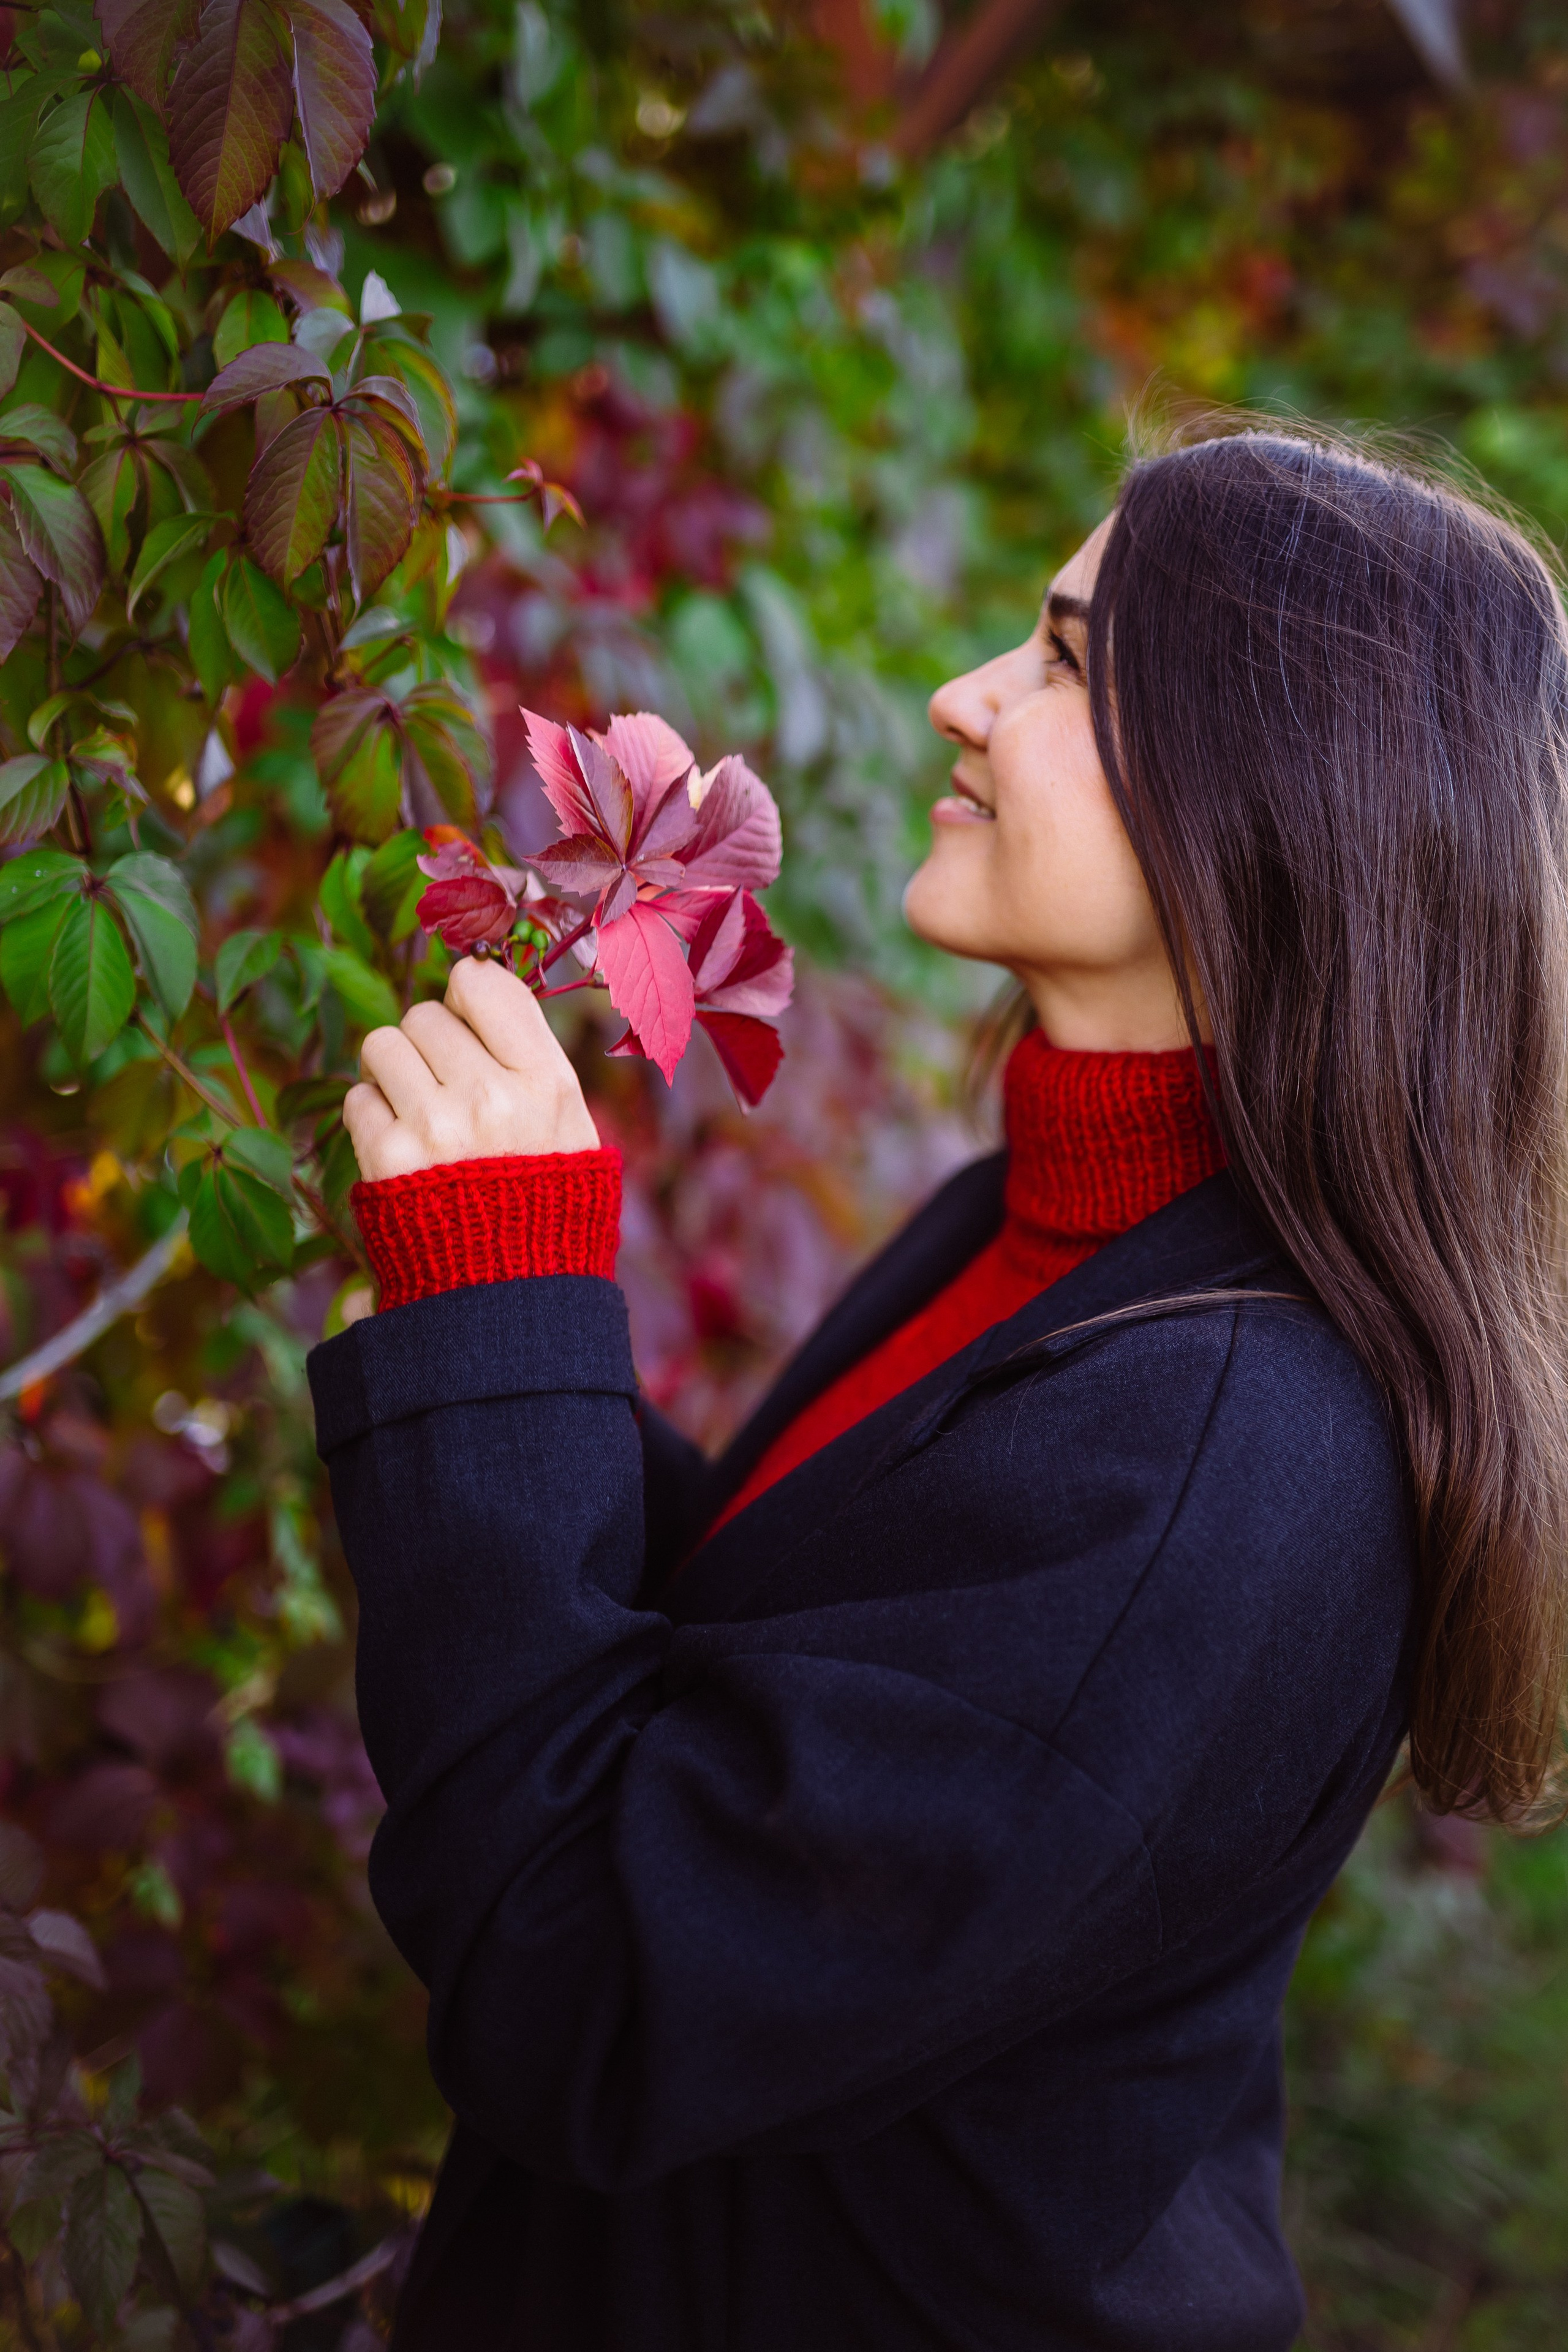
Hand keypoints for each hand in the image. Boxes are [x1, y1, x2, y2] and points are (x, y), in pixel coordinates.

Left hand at [343, 957, 600, 1181]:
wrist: (509, 1293)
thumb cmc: (544, 1200)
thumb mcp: (567, 1123)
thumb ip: (528, 1053)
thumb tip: (473, 978)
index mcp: (546, 1082)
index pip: (482, 982)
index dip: (465, 997)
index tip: (468, 1027)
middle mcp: (492, 1097)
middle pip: (424, 1014)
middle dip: (426, 1044)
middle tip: (443, 1086)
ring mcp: (437, 1127)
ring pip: (382, 1044)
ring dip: (392, 1072)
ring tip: (417, 1110)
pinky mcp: (388, 1158)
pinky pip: (357, 1098)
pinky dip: (371, 1117)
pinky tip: (401, 1147)